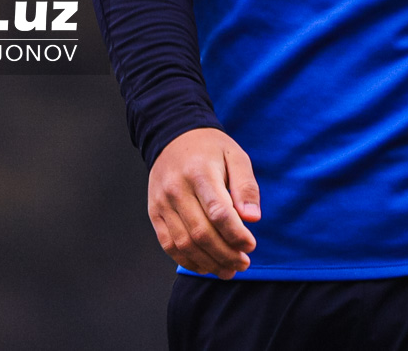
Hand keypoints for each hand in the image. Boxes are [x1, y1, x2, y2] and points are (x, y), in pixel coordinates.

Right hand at [147, 127, 261, 278]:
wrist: (173, 137)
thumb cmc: (211, 148)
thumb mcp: (236, 156)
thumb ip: (245, 186)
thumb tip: (253, 218)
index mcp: (200, 173)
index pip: (218, 212)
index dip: (236, 234)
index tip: (251, 245)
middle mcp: (177, 189)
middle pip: (201, 233)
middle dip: (225, 254)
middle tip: (243, 263)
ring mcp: (162, 203)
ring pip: (184, 244)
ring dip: (208, 263)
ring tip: (228, 270)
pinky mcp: (155, 213)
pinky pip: (169, 245)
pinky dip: (187, 261)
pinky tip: (205, 266)